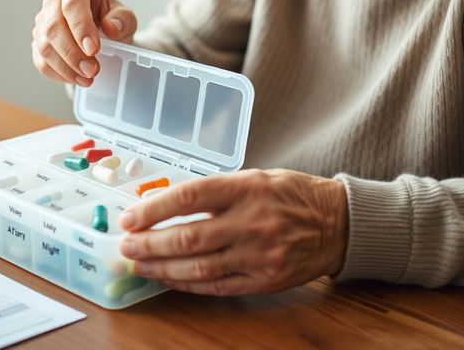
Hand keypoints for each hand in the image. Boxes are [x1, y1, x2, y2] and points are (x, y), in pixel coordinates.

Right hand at [32, 0, 136, 85]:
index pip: (73, 3)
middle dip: (73, 53)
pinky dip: (58, 73)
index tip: (93, 49)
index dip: (81, 27)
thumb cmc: (112, 19)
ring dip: (66, 67)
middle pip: (54, 27)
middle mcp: (54, 1)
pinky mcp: (37, 41)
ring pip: (44, 46)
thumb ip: (123, 19)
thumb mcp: (125, 17)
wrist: (102, 32)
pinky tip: (77, 79)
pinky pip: (41, 60)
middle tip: (92, 70)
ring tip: (88, 78)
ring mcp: (42, 22)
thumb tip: (111, 27)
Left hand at [118, 168, 347, 295]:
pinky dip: (187, 283)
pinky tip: (168, 278)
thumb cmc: (290, 193)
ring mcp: (259, 254)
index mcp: (246, 187)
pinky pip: (217, 286)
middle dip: (149, 243)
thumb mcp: (254, 177)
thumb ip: (215, 190)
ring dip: (162, 267)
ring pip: (199, 267)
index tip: (130, 216)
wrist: (337, 222)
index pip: (189, 196)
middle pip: (188, 237)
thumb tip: (167, 203)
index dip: (153, 208)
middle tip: (126, 244)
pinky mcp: (264, 280)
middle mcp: (251, 221)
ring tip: (139, 263)